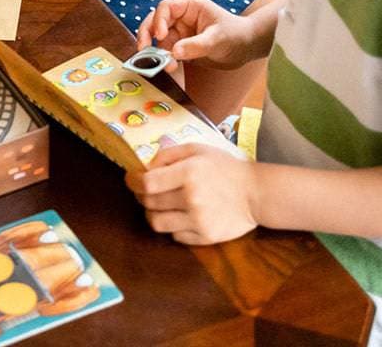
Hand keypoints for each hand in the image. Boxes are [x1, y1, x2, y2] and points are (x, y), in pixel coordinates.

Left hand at [125, 144, 257, 243]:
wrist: (256, 193)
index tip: (131, 178)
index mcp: (188, 174)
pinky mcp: (206, 238)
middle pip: (149, 203)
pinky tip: (179, 215)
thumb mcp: (196, 149)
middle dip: (141, 195)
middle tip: (145, 190)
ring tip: (159, 205)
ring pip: (157, 223)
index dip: (133, 181)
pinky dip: (171, 226)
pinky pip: (175, 236)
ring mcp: (199, 221)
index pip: (147, 183)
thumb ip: (167, 154)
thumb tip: (145, 167)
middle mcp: (192, 199)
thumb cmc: (223, 167)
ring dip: (152, 213)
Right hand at [138, 0, 255, 69]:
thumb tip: (174, 53)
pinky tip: (168, 68)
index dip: (158, 20)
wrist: (248, 48)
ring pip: (159, 39)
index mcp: (190, 7)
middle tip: (143, 49)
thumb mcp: (217, 39)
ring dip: (157, 51)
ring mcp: (180, 33)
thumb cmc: (236, 35)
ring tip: (164, 65)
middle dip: (147, 34)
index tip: (159, 35)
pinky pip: (167, 51)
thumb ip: (195, 45)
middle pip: (155, 22)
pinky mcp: (182, 47)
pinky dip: (164, 59)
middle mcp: (181, 18)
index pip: (166, 8)